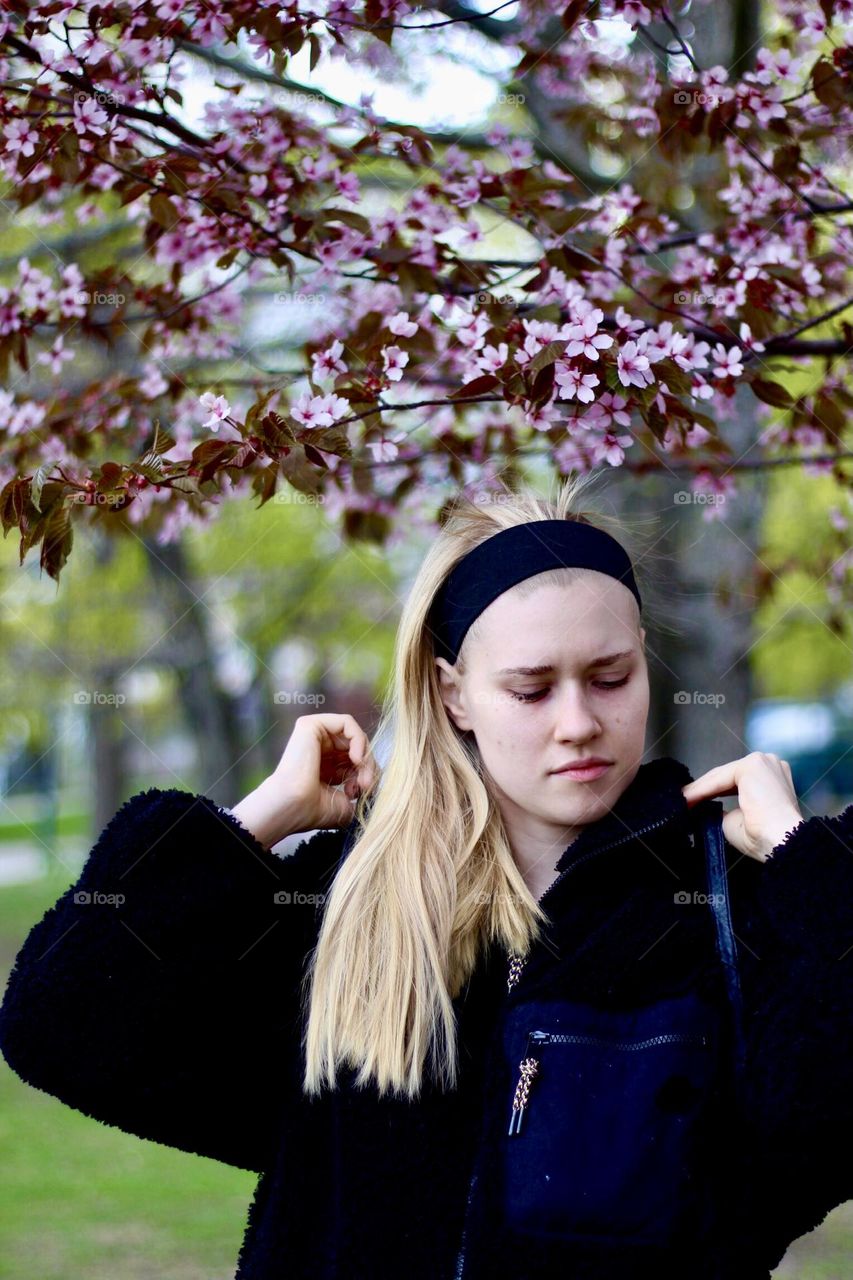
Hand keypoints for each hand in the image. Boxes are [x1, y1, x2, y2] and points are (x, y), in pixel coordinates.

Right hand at [231, 713, 378, 847]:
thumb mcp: (346, 803)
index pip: (358, 761)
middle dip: (369, 767)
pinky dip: (359, 739)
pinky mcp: (311, 725)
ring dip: (366, 757)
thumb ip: (361, 790)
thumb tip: (374, 782)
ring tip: (362, 778)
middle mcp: (319, 749)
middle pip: (359, 747)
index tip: (364, 794)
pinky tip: (356, 759)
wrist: (292, 807)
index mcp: (325, 766)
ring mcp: (314, 736)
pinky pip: (347, 722)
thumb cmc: (313, 810)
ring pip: (356, 736)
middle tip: (367, 786)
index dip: (367, 775)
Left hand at [681, 752, 804, 862]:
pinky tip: (687, 798)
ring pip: (721, 776)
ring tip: (682, 801)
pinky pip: (720, 777)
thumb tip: (705, 806)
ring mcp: (763, 762)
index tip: (690, 804)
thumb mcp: (738, 820)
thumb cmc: (765, 839)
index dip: (710, 794)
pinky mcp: (753, 765)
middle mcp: (771, 765)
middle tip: (682, 802)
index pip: (735, 783)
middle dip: (703, 791)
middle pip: (726, 776)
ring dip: (700, 790)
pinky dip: (702, 789)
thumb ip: (724, 809)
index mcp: (772, 779)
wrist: (781, 843)